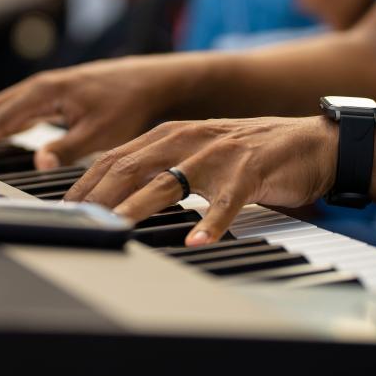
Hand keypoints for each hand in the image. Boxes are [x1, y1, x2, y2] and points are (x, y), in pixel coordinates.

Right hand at [0, 55, 199, 168]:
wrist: (152, 81)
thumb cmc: (129, 104)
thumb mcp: (101, 133)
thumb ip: (67, 148)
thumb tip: (38, 162)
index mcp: (45, 92)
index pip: (0, 117)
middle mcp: (40, 85)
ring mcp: (45, 88)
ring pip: (2, 106)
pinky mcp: (54, 94)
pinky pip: (16, 107)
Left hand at [64, 117, 336, 245]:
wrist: (309, 141)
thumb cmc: (248, 154)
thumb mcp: (195, 153)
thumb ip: (159, 166)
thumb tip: (116, 193)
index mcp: (169, 134)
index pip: (115, 157)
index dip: (87, 183)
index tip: (67, 209)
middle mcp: (187, 138)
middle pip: (132, 167)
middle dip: (101, 196)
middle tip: (81, 223)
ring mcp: (218, 154)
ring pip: (170, 182)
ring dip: (140, 207)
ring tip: (119, 227)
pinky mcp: (250, 170)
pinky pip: (227, 201)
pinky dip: (212, 222)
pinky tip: (198, 241)